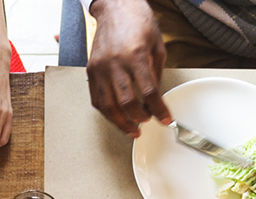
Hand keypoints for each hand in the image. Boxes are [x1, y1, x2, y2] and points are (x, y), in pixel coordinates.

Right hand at [85, 0, 170, 136]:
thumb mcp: (156, 46)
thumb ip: (155, 73)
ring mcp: (100, 68)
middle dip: (140, 118)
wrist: (116, 7)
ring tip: (132, 129)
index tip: (164, 118)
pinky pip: (96, 99)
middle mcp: (115, 63)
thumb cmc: (137, 22)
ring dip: (121, 123)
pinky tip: (116, 117)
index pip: (149, 92)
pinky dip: (107, 112)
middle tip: (147, 121)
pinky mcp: (91, 70)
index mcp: (135, 55)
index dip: (158, 110)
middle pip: (126, 103)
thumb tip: (155, 98)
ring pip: (108, 106)